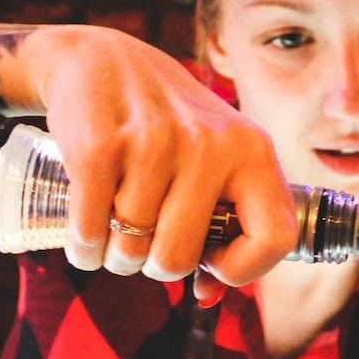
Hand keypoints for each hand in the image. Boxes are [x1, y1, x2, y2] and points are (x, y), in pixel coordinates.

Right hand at [31, 26, 297, 300]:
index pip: (276, 238)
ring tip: (114, 228)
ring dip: (114, 255)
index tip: (211, 259)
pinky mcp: (99, 145)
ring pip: (131, 249)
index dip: (243, 269)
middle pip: (177, 258)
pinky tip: (85, 234)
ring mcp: (153, 143)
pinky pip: (90, 232)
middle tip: (145, 243)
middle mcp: (209, 145)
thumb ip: (225, 226)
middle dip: (153, 266)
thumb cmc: (168, 128)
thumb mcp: (215, 160)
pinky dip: (82, 247)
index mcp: (253, 152)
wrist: (104, 61)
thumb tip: (208, 297)